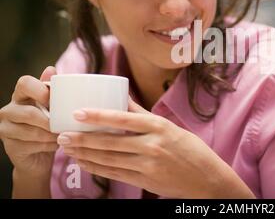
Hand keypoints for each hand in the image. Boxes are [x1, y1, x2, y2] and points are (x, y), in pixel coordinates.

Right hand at [0, 66, 58, 176]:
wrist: (40, 155)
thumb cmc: (49, 126)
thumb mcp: (54, 107)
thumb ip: (53, 90)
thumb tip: (50, 69)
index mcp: (21, 95)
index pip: (24, 83)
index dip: (39, 90)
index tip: (53, 100)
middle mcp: (9, 110)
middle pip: (30, 113)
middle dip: (50, 121)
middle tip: (64, 125)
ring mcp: (6, 129)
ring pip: (33, 131)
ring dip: (52, 135)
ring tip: (62, 135)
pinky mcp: (10, 146)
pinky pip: (33, 145)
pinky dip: (48, 145)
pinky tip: (55, 144)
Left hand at [57, 98, 254, 197]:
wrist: (207, 178)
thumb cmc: (190, 149)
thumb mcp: (169, 126)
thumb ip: (143, 114)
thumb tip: (121, 97)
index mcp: (159, 127)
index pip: (123, 119)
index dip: (98, 116)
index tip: (78, 113)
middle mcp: (152, 145)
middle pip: (110, 142)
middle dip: (83, 139)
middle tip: (62, 135)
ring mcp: (148, 165)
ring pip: (109, 160)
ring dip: (85, 154)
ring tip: (68, 148)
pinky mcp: (145, 181)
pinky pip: (115, 174)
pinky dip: (97, 168)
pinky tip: (84, 163)